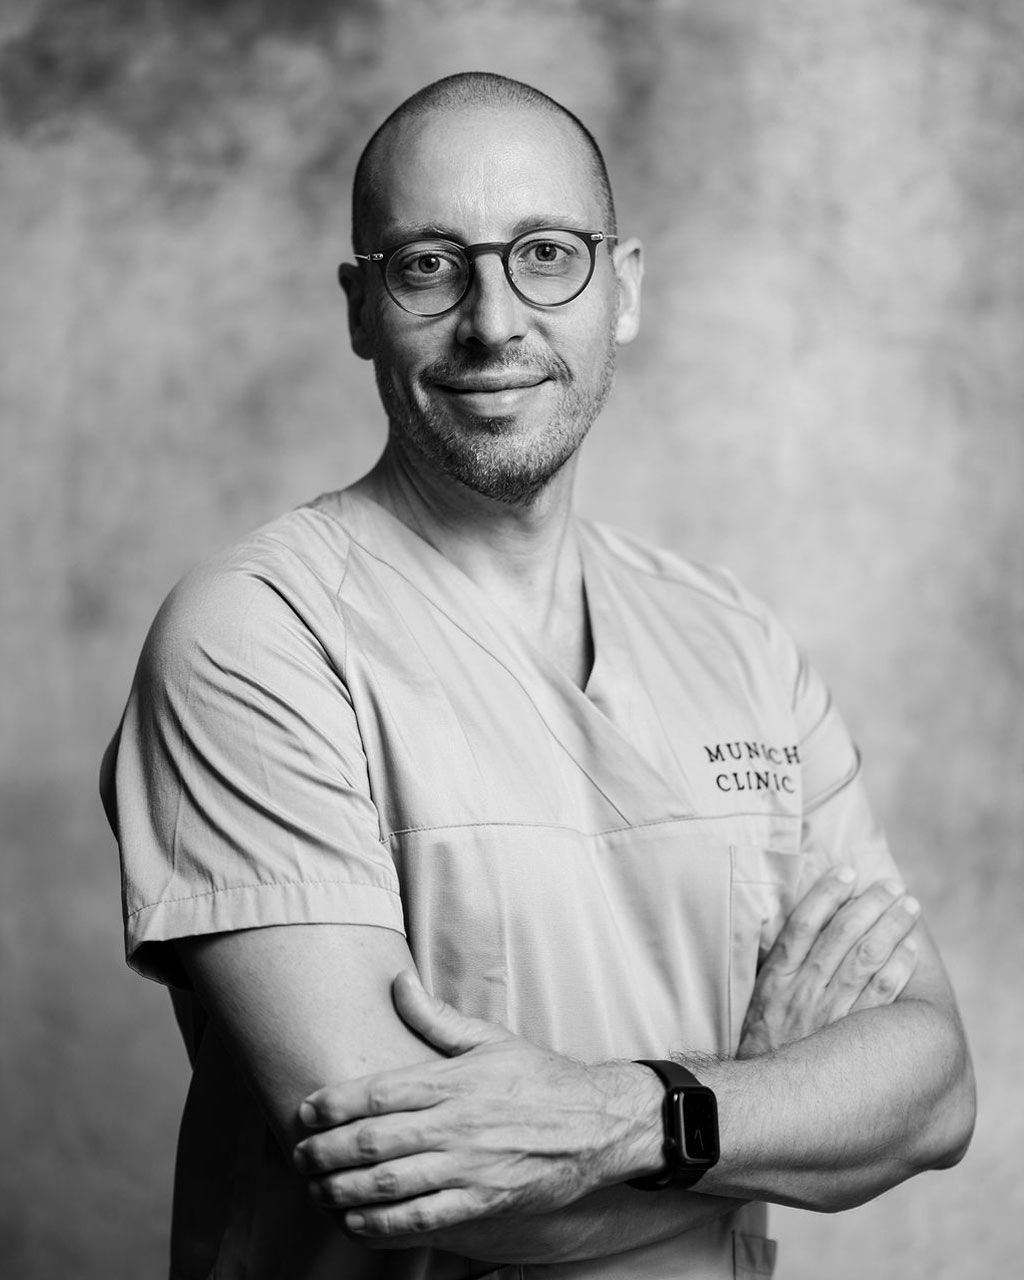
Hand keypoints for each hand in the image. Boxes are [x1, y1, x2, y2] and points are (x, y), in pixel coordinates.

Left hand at [292, 971, 659, 1243]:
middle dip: (326, 1152)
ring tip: (317, 1190)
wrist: (597, 1123)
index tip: (305, 1111)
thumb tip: (397, 982)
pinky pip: (422, 1220)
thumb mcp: (490, 1039)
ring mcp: (469, 1167)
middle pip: (374, 1142)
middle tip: (299, 1156)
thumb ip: (436, 1018)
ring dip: (343, 1191)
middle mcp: (457, 1125)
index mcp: (455, 1081)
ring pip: (390, 1186)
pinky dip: (382, 1225)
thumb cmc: (539, 1078)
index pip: (379, 1092)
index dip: (335, 1103)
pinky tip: (356, 1221)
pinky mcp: (483, 1202)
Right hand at [737, 866, 920, 1058]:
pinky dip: (897, 971)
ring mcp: (829, 1015)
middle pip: (841, 936)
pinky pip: (881, 1000)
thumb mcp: (758, 1001)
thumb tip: (789, 926)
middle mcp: (803, 991)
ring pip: (865, 960)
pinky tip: (910, 951)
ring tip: (909, 908)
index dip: (826, 894)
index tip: (846, 871)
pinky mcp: (853, 1041)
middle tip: (891, 886)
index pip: (803, 924)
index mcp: (777, 978)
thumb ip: (776, 965)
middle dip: (870, 905)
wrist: (766, 1104)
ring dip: (891, 929)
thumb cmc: (764, 1047)